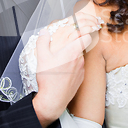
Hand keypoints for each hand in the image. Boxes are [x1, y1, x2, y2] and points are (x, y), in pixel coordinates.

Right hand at [33, 13, 101, 127]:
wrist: (54, 100)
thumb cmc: (48, 79)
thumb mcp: (41, 58)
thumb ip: (43, 42)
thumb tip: (44, 32)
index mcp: (71, 51)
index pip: (86, 36)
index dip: (85, 30)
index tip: (84, 27)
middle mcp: (80, 59)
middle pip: (83, 46)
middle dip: (77, 42)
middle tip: (70, 42)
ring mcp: (82, 69)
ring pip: (81, 57)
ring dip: (74, 55)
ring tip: (63, 59)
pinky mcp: (81, 78)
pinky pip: (80, 68)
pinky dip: (74, 66)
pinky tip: (64, 70)